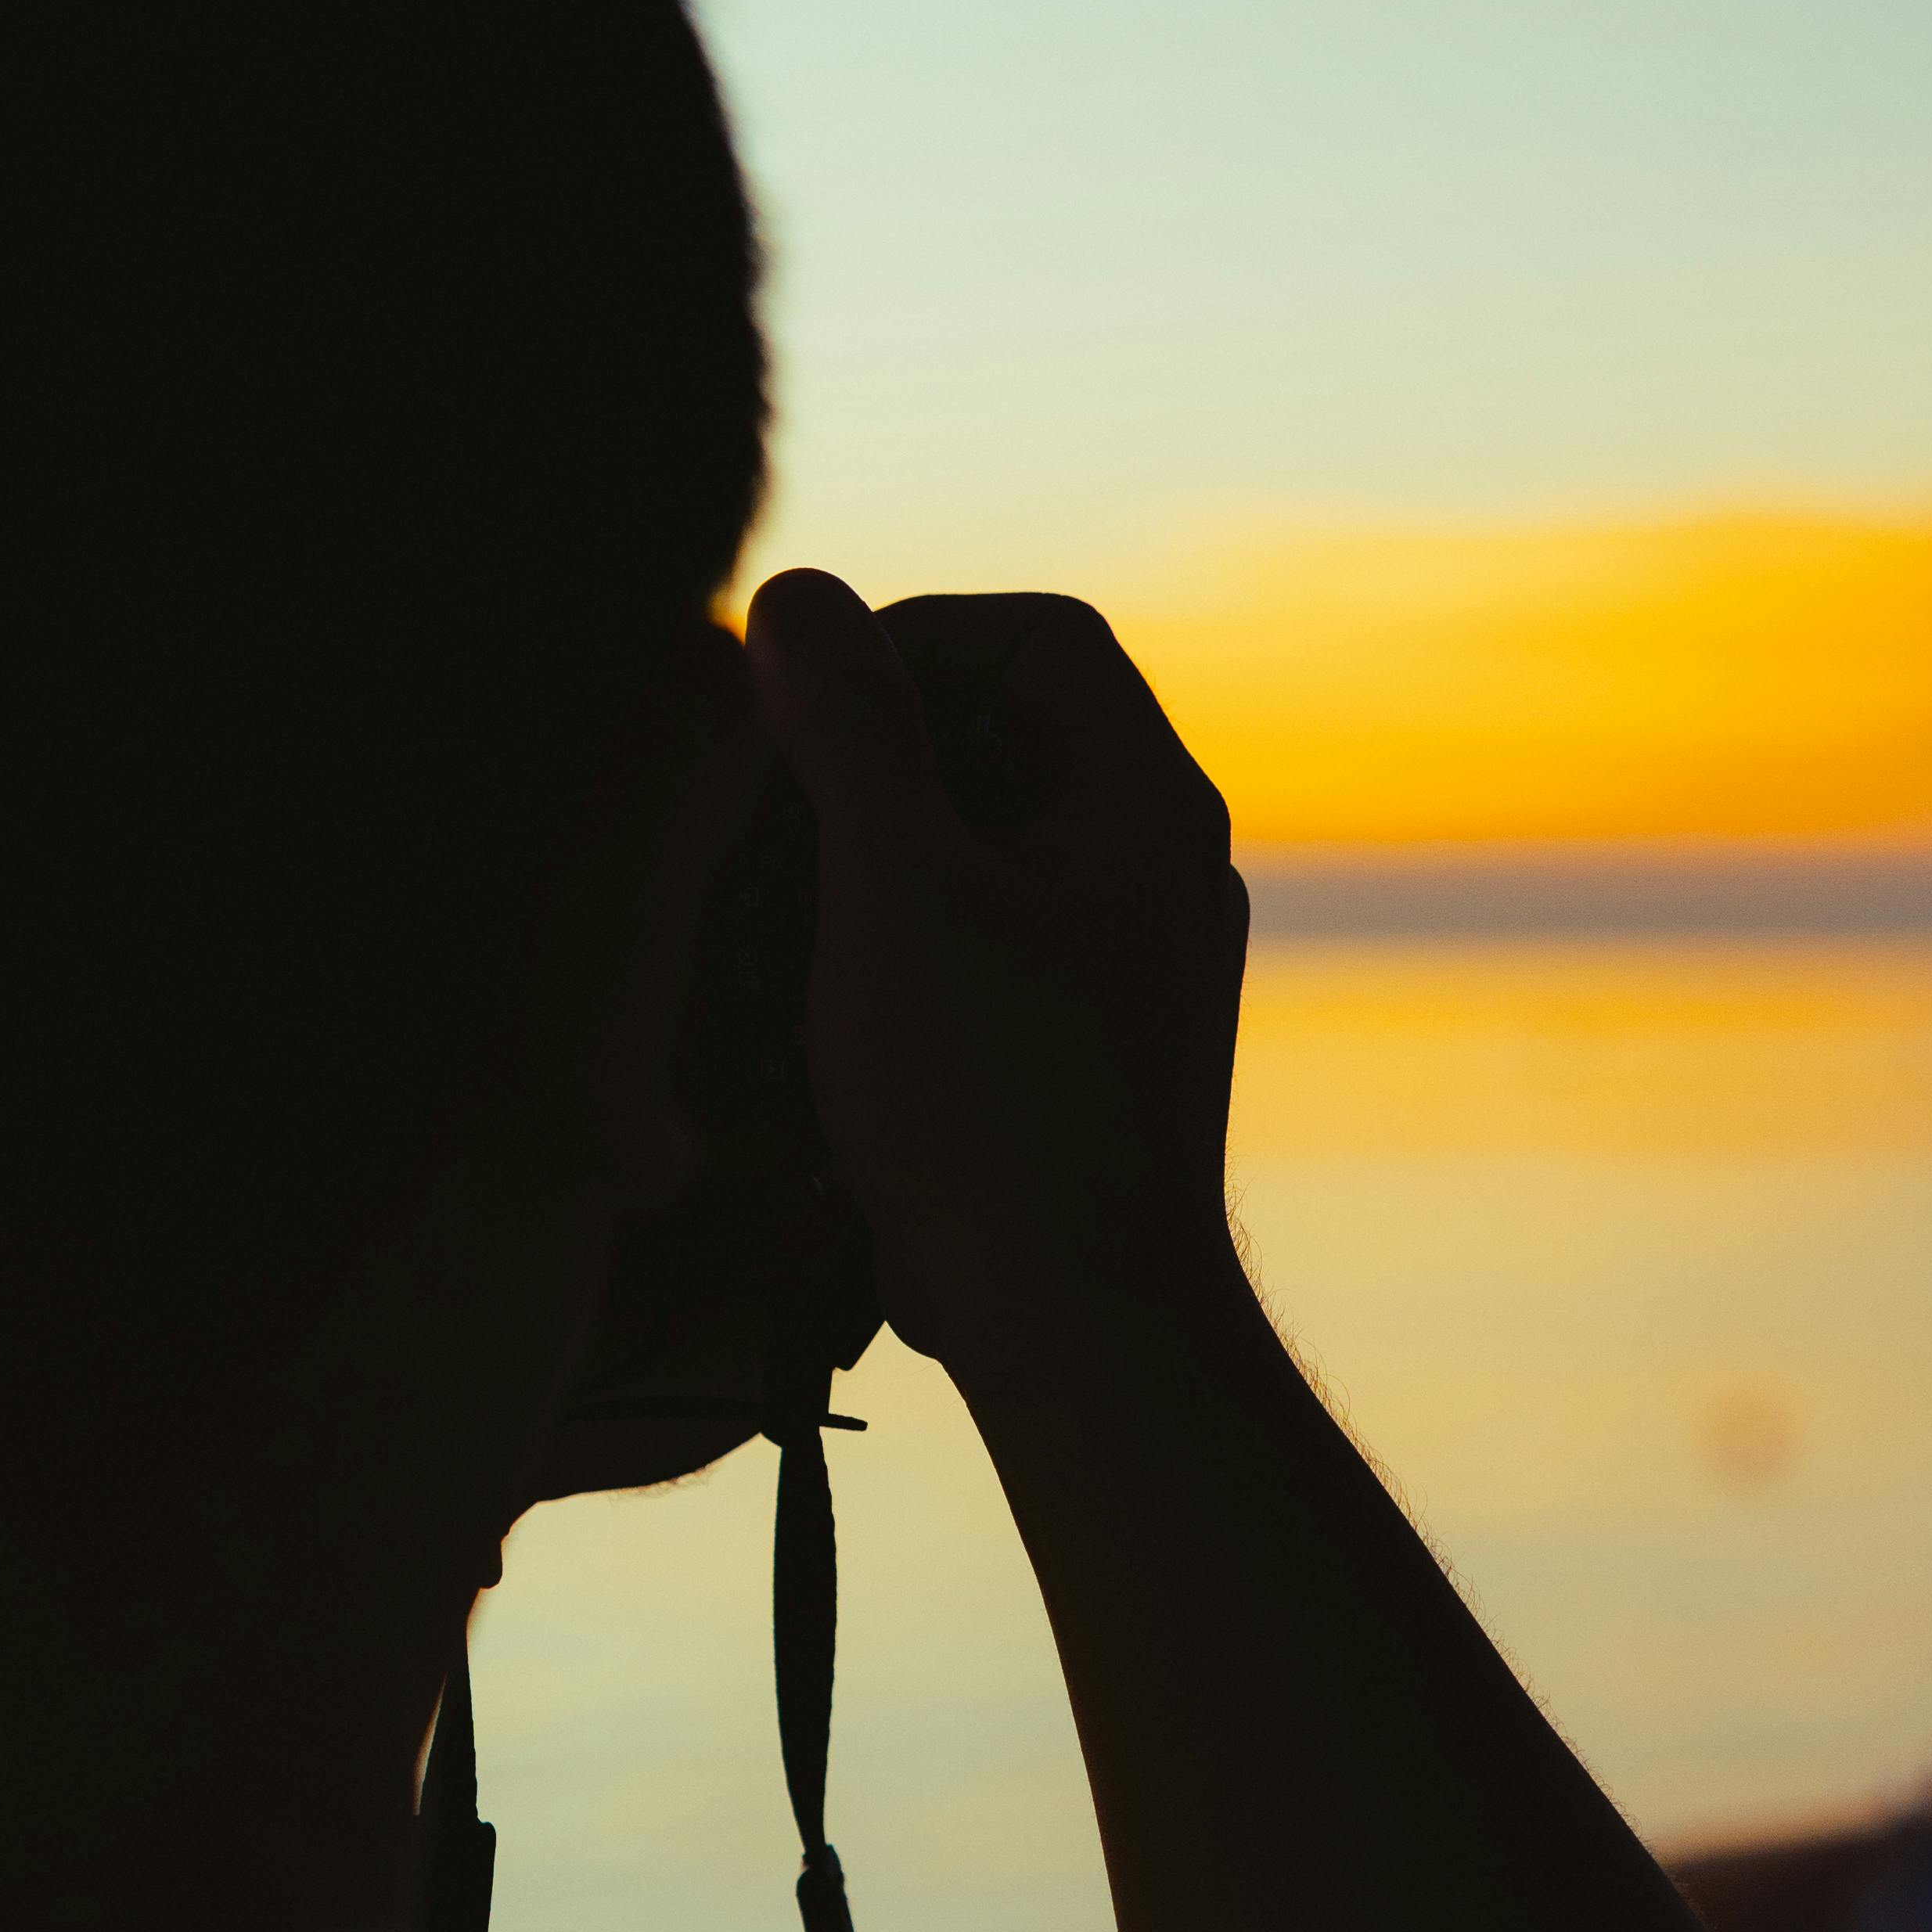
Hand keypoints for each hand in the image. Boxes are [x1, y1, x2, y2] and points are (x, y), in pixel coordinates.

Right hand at [743, 571, 1250, 1403]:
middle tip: (766, 819)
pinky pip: (991, 957)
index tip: (800, 706)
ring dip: (871, 868)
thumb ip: (849, 730)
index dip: (910, 640)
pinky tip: (818, 1028)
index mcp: (1147, 804)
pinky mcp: (1098, 1058)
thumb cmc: (991, 1106)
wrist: (1089, 1334)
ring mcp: (1140, 972)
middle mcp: (1165, 873)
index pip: (1039, 637)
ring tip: (774, 927)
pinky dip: (900, 960)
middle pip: (1012, 742)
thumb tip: (800, 597)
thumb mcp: (892, 888)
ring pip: (990, 857)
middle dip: (874, 763)